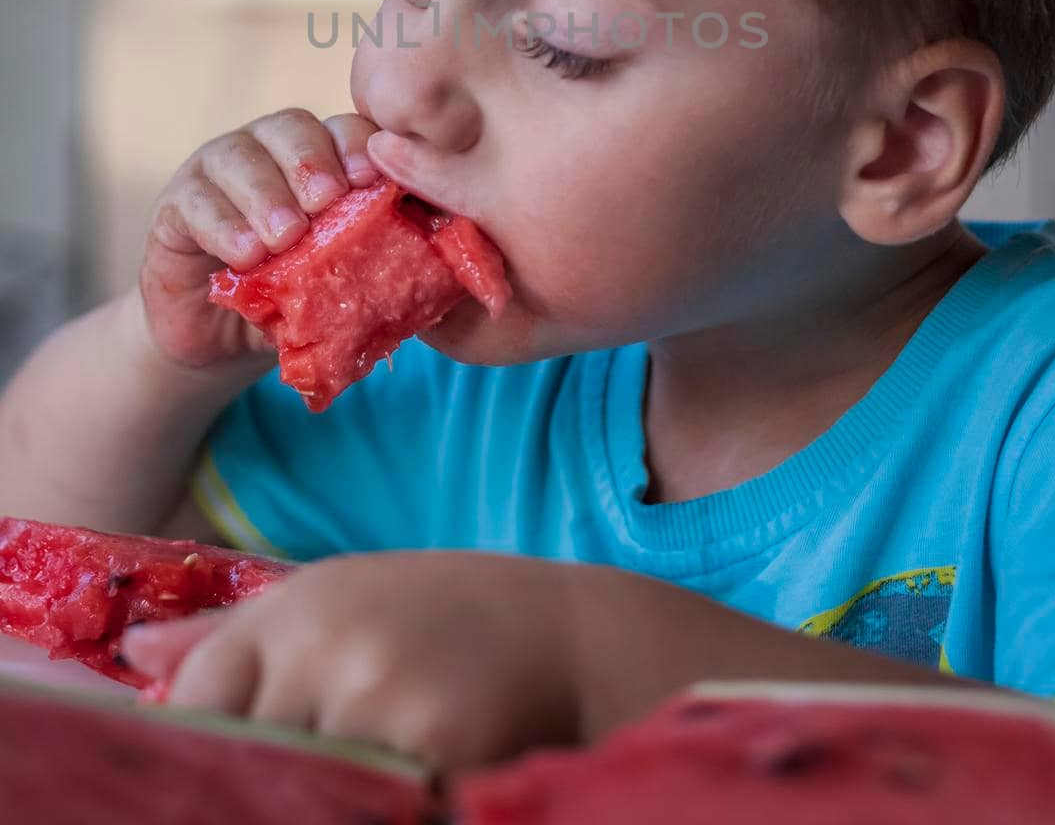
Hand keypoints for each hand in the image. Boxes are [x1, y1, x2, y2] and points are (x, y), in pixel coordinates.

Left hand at [122, 551, 581, 774]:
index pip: (198, 702)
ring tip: (351, 787)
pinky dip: (378, 810)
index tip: (224, 775)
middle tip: (293, 786)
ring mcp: (378, 695)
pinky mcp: (434, 745)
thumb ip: (237, 635)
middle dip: (259, 788)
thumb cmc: (441, 615)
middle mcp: (326, 644)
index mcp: (296, 608)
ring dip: (322, 801)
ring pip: (301, 795)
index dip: (202, 751)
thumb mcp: (338, 599)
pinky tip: (397, 795)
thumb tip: (138, 659)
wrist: (567, 631)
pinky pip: (372, 811)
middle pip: (243, 760)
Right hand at [139, 108, 378, 369]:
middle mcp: (269, 149)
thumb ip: (372, 259)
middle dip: (311, 161)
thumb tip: (424, 259)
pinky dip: (222, 224)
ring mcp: (217, 170)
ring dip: (266, 194)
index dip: (358, 146)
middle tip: (326, 202)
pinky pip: (196, 200)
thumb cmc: (296, 299)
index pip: (343, 129)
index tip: (370, 179)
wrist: (222, 340)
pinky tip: (244, 255)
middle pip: (291, 128)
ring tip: (285, 237)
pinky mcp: (176, 204)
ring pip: (240, 157)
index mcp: (321, 157)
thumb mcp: (338, 278)